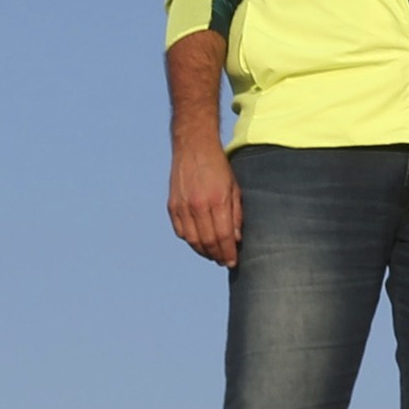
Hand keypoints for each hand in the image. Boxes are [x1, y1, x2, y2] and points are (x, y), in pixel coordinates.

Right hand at [168, 135, 241, 266]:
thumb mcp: (235, 187)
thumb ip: (236, 214)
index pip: (223, 236)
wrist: (194, 146)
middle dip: (217, 255)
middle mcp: (198, 205)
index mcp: (217, 199)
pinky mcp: (172, 206)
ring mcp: (182, 206)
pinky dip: (190, 241)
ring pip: (192, 240)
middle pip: (207, 241)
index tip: (233, 262)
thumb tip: (235, 239)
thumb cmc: (219, 166)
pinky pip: (180, 231)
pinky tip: (199, 243)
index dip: (228, 252)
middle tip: (224, 261)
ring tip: (214, 255)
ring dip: (203, 251)